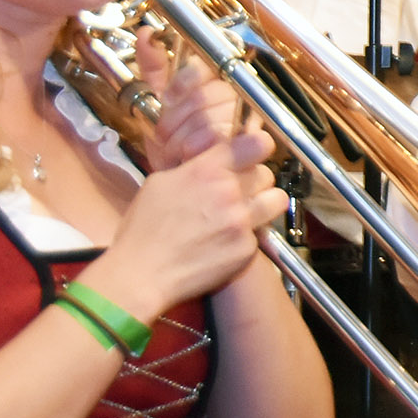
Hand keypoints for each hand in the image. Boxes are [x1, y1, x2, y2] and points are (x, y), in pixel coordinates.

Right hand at [92, 118, 285, 311]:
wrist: (141, 274)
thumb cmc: (144, 231)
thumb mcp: (160, 182)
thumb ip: (194, 167)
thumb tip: (210, 160)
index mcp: (206, 170)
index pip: (257, 143)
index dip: (258, 146)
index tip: (255, 151)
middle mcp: (228, 192)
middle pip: (266, 173)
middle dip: (255, 180)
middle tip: (240, 190)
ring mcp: (241, 221)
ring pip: (275, 201)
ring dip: (264, 204)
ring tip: (245, 212)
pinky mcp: (246, 248)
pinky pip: (259, 234)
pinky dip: (247, 236)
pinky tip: (225, 241)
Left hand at [131, 28, 251, 170]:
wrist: (176, 179)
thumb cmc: (169, 144)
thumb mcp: (155, 103)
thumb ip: (153, 69)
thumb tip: (146, 34)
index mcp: (214, 80)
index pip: (205, 66)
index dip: (184, 82)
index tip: (167, 100)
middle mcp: (236, 96)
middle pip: (209, 95)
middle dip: (179, 119)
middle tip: (165, 134)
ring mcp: (247, 121)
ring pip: (215, 118)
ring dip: (185, 137)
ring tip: (176, 149)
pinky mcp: (251, 146)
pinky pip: (223, 139)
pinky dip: (198, 149)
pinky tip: (189, 156)